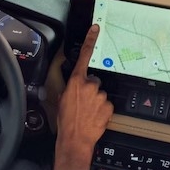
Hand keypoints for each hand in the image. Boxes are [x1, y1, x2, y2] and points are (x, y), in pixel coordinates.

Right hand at [56, 25, 113, 163]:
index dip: (90, 40)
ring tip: (87, 112)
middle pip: (94, 81)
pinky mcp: (109, 106)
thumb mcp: (61, 100)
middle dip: (90, 90)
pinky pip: (107, 104)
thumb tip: (73, 86)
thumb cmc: (65, 122)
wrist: (75, 139)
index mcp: (76, 82)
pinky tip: (94, 116)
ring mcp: (101, 96)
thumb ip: (69, 88)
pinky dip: (102, 109)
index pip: (84, 56)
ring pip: (101, 93)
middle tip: (83, 103)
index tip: (95, 29)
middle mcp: (90, 86)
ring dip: (96, 101)